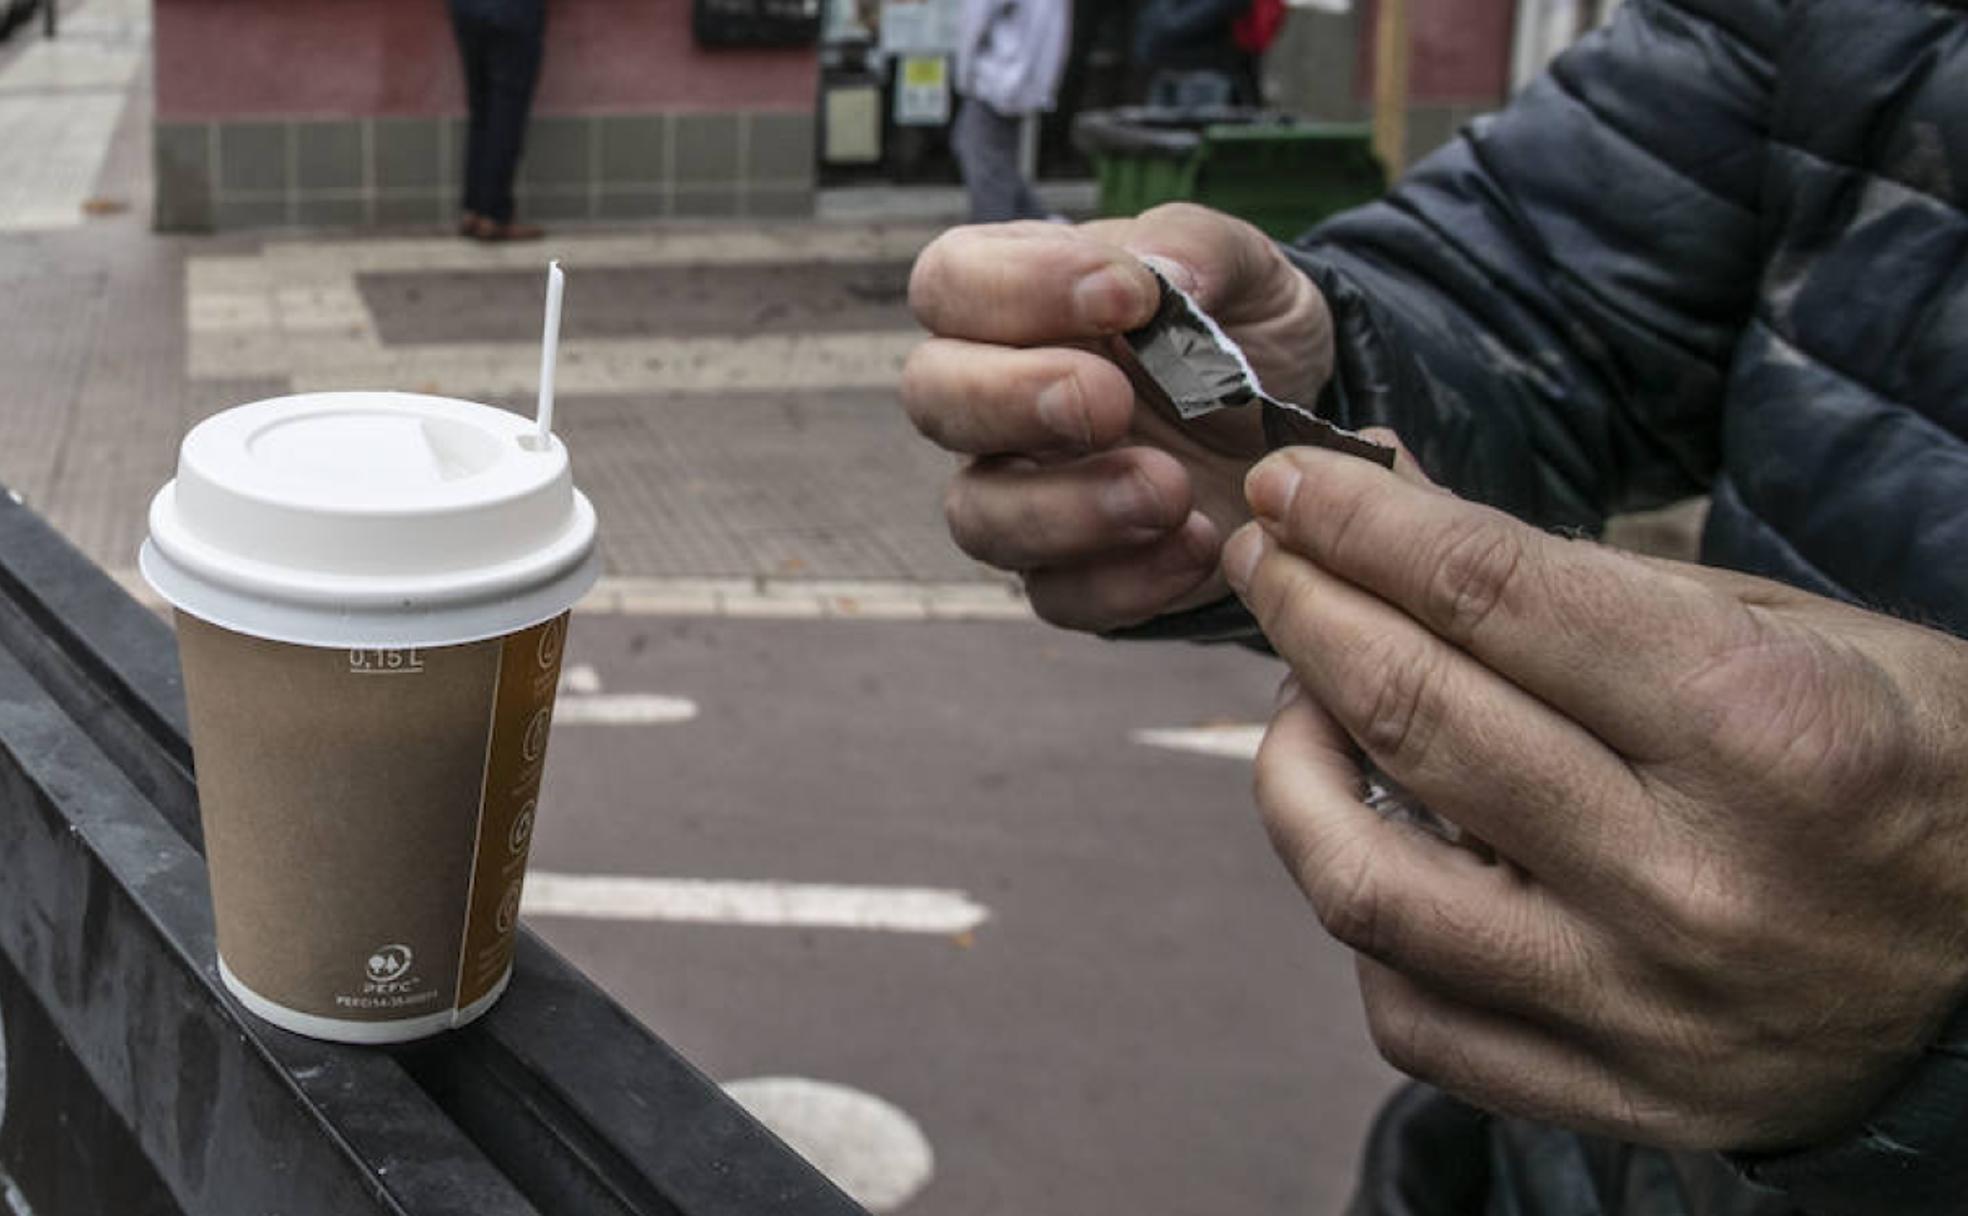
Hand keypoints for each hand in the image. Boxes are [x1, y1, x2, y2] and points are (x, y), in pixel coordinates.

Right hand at [902, 204, 1331, 630]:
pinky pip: (1057, 595)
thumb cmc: (1240, 331)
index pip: (951, 282)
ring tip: (1172, 491)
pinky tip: (1202, 543)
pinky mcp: (1071, 574)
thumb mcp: (1242, 267)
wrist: (1297, 425)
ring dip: (1069, 507)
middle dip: (1013, 398)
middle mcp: (995, 397)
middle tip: (1112, 402)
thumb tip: (1165, 273)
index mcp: (1016, 300)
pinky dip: (1127, 581)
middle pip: (932, 397)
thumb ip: (1200, 248)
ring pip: (978, 514)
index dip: (1017, 288)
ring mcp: (1022, 493)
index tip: (1128, 297)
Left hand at [1223, 446, 1967, 1150]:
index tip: (1291, 485)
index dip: (1362, 522)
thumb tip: (1390, 505)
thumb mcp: (1778, 630)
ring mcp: (1639, 1006)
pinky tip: (1375, 841)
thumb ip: (1574, 580)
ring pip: (1365, 884)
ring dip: (1291, 762)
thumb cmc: (1898, 765)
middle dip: (1303, 605)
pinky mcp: (1609, 1094)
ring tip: (1297, 698)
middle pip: (1412, 714)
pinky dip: (1361, 911)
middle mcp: (1689, 879)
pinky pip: (1409, 1009)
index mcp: (1761, 729)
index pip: (1491, 594)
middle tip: (1264, 553)